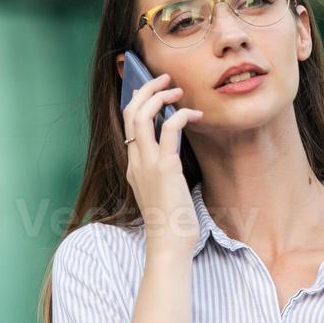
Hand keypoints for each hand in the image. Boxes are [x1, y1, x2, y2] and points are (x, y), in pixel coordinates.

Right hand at [120, 68, 203, 257]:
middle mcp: (135, 161)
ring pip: (141, 116)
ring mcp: (147, 164)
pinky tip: (195, 115)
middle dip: (145, 90)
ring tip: (176, 88)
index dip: (138, 101)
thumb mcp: (163, 190)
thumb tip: (176, 152)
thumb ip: (163, 169)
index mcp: (132, 166)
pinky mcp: (165, 168)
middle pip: (129, 113)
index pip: (128, 124)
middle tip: (164, 78)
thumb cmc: (171, 221)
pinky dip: (181, 116)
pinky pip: (169, 130)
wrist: (169, 243)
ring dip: (159, 96)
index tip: (154, 90)